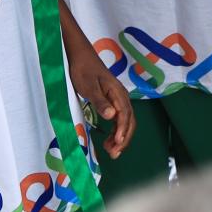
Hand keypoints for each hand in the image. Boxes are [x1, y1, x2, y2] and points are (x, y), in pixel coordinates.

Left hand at [67, 42, 132, 158]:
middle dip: (124, 139)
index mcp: (117, 93)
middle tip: (114, 154)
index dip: (122, 131)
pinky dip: (117, 131)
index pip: (125, 115)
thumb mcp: (89, 87)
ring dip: (121, 137)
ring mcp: (118, 99)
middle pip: (130, 120)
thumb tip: (112, 116)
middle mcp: (121, 96)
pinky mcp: (113, 101)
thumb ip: (100, 102)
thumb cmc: (83, 71)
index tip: (117, 145)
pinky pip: (119, 118)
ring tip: (112, 152)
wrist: (81, 57)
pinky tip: (110, 139)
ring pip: (126, 121)